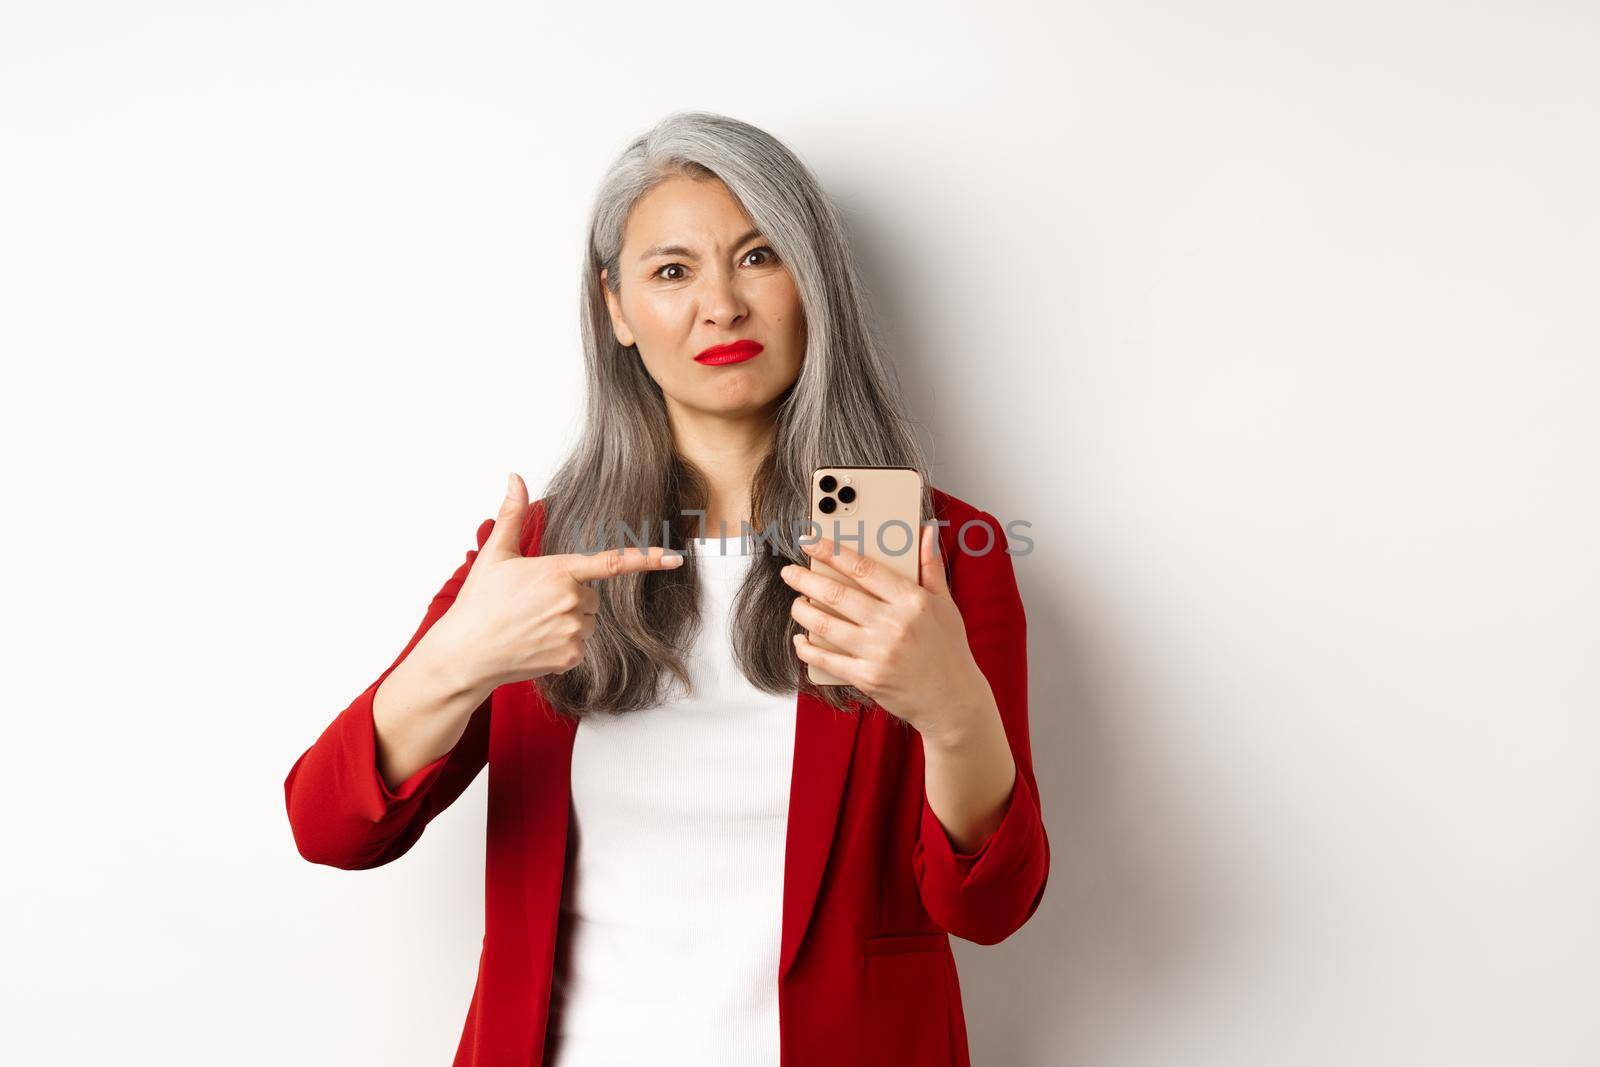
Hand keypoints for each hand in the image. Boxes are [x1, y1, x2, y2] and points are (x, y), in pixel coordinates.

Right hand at [439, 473, 683, 688]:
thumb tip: (514, 477)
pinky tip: (535, 642)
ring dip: (568, 621)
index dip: (648, 559)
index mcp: (559, 571)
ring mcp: (572, 631)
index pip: (613, 562)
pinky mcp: (570, 657)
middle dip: (571, 597)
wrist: (466, 654)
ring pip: (587, 621)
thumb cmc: (479, 602)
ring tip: (532, 623)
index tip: (676, 557)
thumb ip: (512, 514)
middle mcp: (572, 601)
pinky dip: (562, 644)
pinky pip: (579, 645)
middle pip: (592, 596)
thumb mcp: (496, 554)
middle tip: (534, 603)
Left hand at [780, 523, 993, 738]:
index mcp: (913, 601)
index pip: (864, 569)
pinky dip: (807, 649)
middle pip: (837, 595)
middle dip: (806, 580)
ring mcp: (878, 653)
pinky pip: (827, 659)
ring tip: (795, 603)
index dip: (832, 552)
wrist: (953, 701)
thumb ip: (931, 566)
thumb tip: (926, 531)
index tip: (809, 541)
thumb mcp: (946, 604)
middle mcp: (893, 624)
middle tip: (789, 572)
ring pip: (826, 625)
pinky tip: (800, 640)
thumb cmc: (948, 649)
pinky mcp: (867, 678)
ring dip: (802, 612)